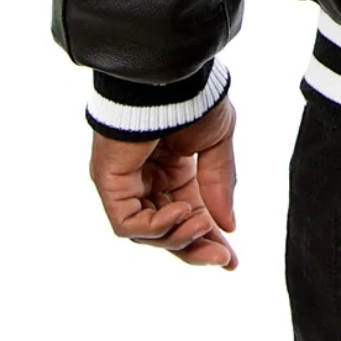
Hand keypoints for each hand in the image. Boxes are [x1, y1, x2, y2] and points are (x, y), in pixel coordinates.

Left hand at [89, 96, 238, 269]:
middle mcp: (147, 181)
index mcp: (175, 170)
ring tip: (202, 225)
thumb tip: (228, 226)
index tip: (232, 261)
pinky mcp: (109, 184)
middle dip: (195, 248)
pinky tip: (181, 211)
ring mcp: (126, 184)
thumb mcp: (216, 145)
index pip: (189, 215)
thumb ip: (218, 186)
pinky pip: (127, 224)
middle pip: (168, 232)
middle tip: (222, 259)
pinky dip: (155, 226)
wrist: (167, 79)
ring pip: (147, 234)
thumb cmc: (191, 101)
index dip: (210, 240)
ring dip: (178, 237)